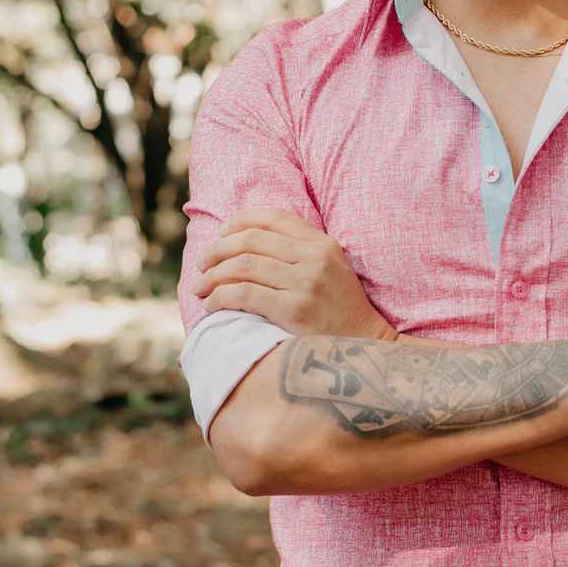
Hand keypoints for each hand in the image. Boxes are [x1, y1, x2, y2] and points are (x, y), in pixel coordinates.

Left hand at [191, 207, 395, 341]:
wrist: (367, 349)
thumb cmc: (342, 312)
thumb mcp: (332, 270)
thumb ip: (300, 251)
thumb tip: (247, 242)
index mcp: (324, 244)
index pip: (274, 217)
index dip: (240, 221)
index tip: (221, 233)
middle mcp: (314, 258)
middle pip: (250, 241)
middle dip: (217, 250)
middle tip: (201, 264)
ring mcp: (305, 284)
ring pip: (242, 266)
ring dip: (212, 276)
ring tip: (200, 287)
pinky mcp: (293, 310)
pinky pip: (244, 294)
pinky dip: (220, 297)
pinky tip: (211, 305)